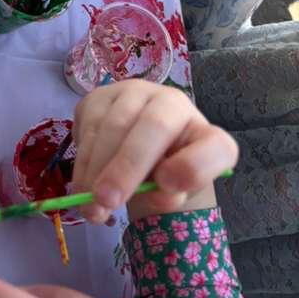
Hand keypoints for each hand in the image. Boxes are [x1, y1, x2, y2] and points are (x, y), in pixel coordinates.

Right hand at [71, 81, 237, 224]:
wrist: (136, 152)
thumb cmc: (160, 177)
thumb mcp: (170, 195)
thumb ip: (171, 196)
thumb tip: (159, 193)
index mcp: (205, 134)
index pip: (216, 146)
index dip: (194, 166)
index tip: (168, 189)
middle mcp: (174, 103)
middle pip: (154, 127)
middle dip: (127, 166)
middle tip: (107, 200)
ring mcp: (135, 92)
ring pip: (113, 124)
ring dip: (96, 168)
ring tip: (90, 205)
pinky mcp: (101, 95)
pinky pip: (89, 125)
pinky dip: (83, 160)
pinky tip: (83, 185)